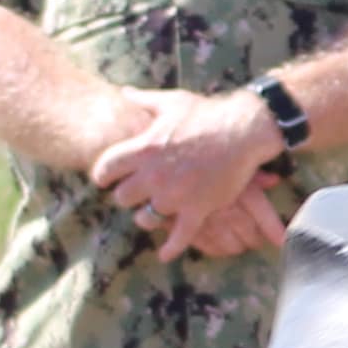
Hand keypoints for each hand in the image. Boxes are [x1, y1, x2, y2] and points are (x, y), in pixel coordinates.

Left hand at [88, 88, 291, 248]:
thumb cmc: (206, 114)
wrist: (243, 129)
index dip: (103, 175)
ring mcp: (176, 195)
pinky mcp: (197, 210)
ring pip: (145, 218)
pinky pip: (179, 237)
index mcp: (144, 149)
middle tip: (135, 193)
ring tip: (151, 213)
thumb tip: (124, 92)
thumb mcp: (171, 102)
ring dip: (147, 217)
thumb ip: (143, 100)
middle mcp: (155, 175)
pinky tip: (163, 254)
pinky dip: (170, 248)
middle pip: (122, 198)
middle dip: (127, 196)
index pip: (105, 169)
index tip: (107, 178)